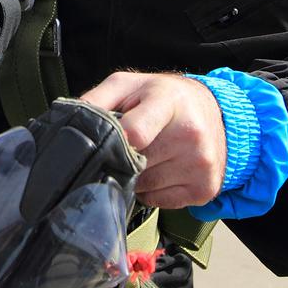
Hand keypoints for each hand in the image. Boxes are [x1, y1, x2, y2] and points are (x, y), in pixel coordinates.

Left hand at [79, 72, 226, 208]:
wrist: (217, 113)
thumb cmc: (165, 98)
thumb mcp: (129, 85)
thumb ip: (97, 99)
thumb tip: (69, 122)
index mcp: (169, 102)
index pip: (135, 133)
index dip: (114, 142)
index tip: (106, 142)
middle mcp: (190, 134)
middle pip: (134, 164)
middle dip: (122, 158)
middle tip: (127, 145)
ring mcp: (200, 165)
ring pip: (143, 186)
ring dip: (135, 176)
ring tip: (147, 154)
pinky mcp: (205, 189)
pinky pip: (158, 201)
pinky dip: (151, 190)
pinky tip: (161, 168)